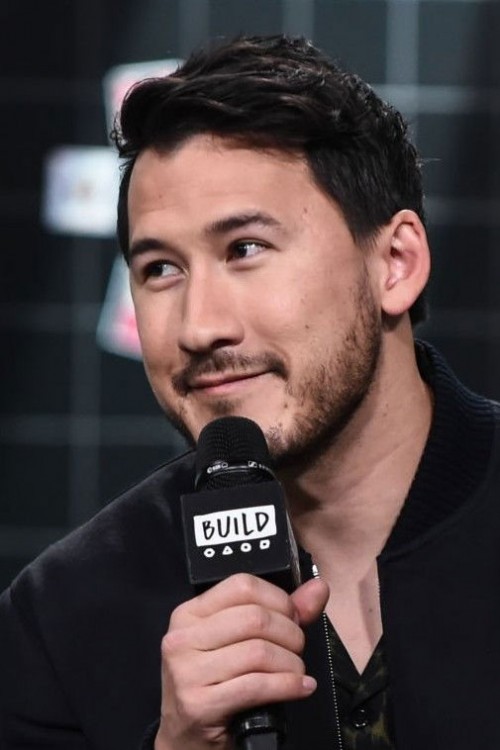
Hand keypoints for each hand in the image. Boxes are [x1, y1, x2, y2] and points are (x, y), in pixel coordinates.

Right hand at [154, 573, 328, 749]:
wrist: (185, 741)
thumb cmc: (215, 687)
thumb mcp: (238, 643)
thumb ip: (280, 612)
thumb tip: (318, 588)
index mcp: (189, 613)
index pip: (242, 585)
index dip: (279, 600)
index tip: (292, 618)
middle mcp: (183, 638)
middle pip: (255, 618)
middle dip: (290, 634)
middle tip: (296, 650)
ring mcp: (187, 671)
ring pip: (259, 651)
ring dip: (291, 664)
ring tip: (296, 673)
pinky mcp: (198, 704)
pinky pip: (257, 685)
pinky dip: (288, 686)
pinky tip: (300, 688)